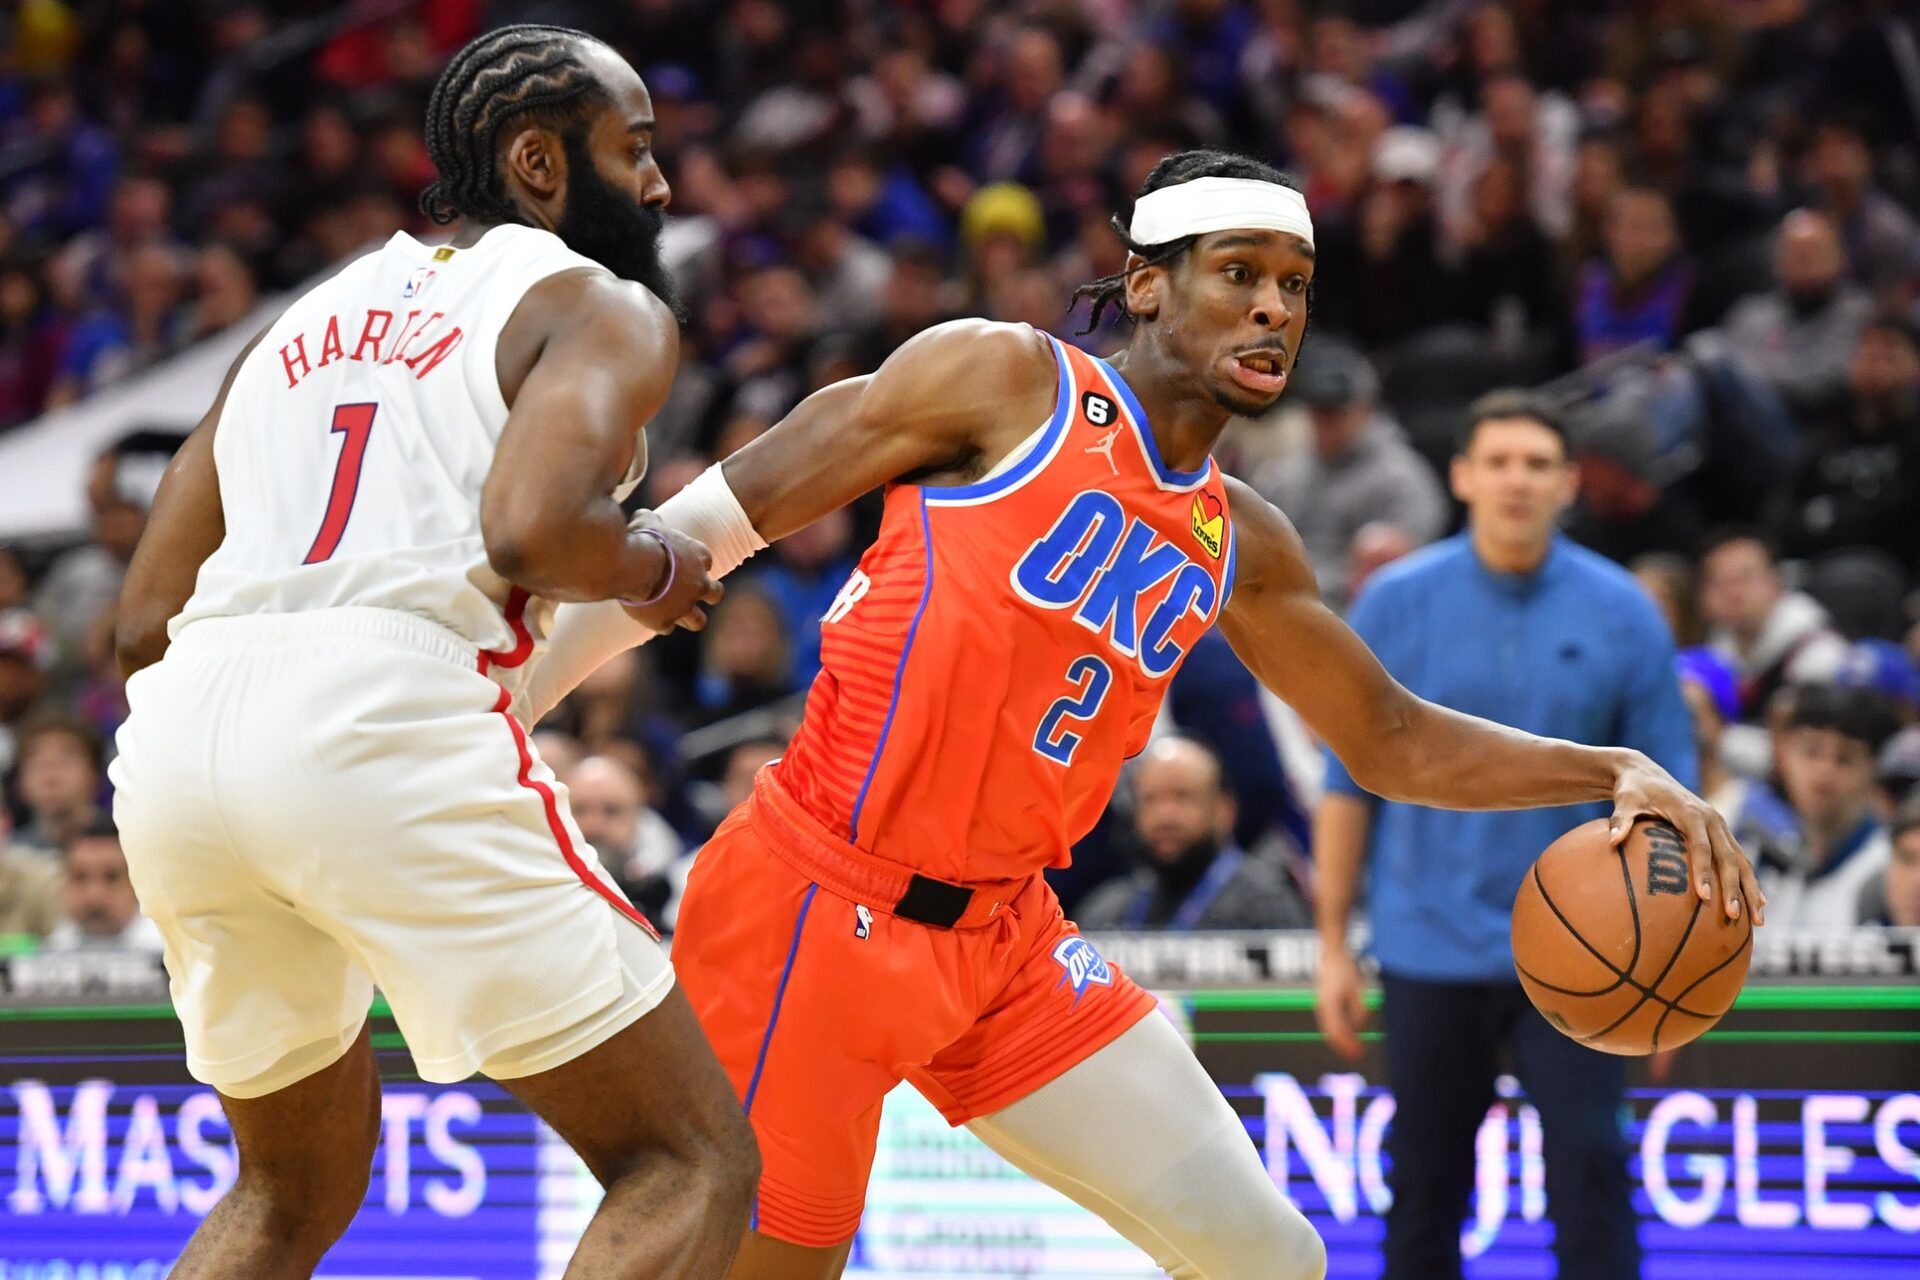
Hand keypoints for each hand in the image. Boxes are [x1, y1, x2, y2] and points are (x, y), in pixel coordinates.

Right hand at [620, 519, 722, 633]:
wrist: (634, 567)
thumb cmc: (643, 540)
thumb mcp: (646, 522)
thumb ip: (650, 520)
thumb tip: (643, 515)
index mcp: (698, 556)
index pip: (706, 560)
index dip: (695, 562)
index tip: (682, 562)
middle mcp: (699, 584)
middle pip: (716, 593)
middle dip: (707, 594)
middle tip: (692, 591)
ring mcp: (684, 606)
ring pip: (699, 621)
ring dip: (690, 617)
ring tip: (676, 613)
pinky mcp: (665, 622)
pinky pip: (668, 627)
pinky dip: (661, 623)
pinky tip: (651, 617)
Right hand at [1315, 946, 1369, 1062]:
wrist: (1332, 954)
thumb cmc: (1346, 969)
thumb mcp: (1358, 990)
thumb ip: (1359, 1010)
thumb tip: (1359, 1027)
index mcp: (1329, 1004)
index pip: (1338, 1032)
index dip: (1348, 1044)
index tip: (1360, 1052)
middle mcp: (1322, 1007)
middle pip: (1332, 1034)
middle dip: (1345, 1047)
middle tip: (1359, 1057)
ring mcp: (1321, 1006)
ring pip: (1330, 1030)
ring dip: (1342, 1041)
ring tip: (1355, 1050)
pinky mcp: (1324, 1004)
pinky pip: (1330, 1023)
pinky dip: (1339, 1033)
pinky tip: (1350, 1036)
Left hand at [1609, 751, 1764, 924]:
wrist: (1646, 774)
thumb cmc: (1633, 790)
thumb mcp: (1624, 801)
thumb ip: (1620, 820)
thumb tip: (1611, 840)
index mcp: (1692, 813)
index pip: (1701, 847)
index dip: (1703, 871)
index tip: (1704, 897)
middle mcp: (1712, 819)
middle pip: (1729, 857)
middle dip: (1734, 887)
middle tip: (1734, 915)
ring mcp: (1720, 826)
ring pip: (1741, 860)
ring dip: (1751, 889)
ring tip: (1758, 920)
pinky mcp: (1720, 832)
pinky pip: (1738, 858)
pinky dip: (1748, 880)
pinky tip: (1757, 904)